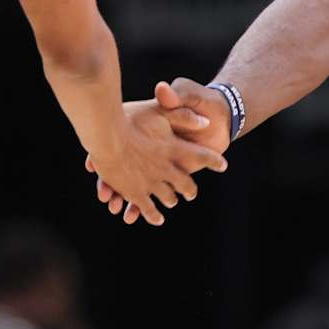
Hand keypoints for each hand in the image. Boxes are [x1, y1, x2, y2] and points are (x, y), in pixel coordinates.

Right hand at [85, 99, 226, 226]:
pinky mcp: (134, 192)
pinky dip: (153, 214)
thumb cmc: (130, 119)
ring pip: (167, 197)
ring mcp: (150, 182)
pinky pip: (147, 208)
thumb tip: (206, 122)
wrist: (106, 134)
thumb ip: (183, 115)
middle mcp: (166, 168)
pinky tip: (157, 218)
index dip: (213, 161)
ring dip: (171, 199)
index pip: (202, 156)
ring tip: (172, 201)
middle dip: (189, 189)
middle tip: (191, 193)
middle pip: (185, 183)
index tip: (222, 165)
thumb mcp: (159, 110)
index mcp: (175, 148)